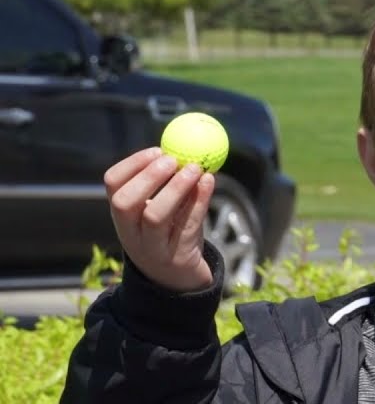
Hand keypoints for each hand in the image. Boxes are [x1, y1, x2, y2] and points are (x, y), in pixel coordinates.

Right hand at [104, 147, 215, 292]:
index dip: (132, 165)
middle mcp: (131, 233)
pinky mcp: (177, 258)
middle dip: (148, 177)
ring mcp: (152, 248)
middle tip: (172, 160)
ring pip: (155, 217)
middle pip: (125, 203)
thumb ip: (168, 184)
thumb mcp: (163, 209)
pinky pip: (187, 227)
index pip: (113, 185)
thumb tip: (185, 147)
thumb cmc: (172, 233)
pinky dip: (198, 202)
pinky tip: (209, 181)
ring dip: (175, 189)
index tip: (157, 150)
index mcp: (123, 216)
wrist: (180, 279)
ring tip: (194, 168)